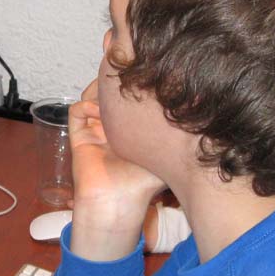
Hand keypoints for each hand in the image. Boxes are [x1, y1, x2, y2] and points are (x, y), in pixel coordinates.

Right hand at [68, 81, 164, 259]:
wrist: (119, 202)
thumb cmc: (144, 182)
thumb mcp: (167, 149)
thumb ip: (177, 129)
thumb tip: (198, 106)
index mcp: (132, 127)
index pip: (130, 97)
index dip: (134, 83)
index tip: (143, 74)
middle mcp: (113, 126)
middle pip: (109, 90)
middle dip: (115, 79)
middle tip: (124, 73)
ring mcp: (96, 129)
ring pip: (91, 95)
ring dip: (99, 89)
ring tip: (112, 93)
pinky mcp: (81, 137)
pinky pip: (77, 112)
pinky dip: (86, 106)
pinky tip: (99, 113)